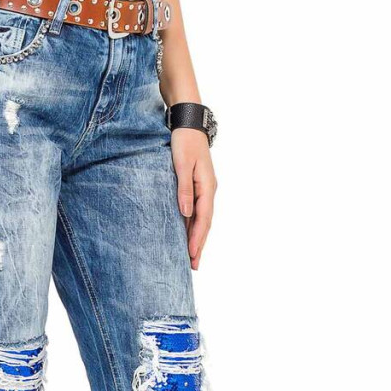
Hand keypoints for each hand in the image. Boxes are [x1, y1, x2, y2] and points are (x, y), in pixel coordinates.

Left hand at [171, 129, 217, 270]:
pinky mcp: (199, 188)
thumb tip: (186, 213)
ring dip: (198, 239)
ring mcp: (205, 190)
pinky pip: (198, 213)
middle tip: (194, 266)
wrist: (189, 124)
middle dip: (199, 245)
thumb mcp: (181, 164)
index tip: (191, 254)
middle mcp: (209, 191)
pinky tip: (189, 236)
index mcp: (207, 187)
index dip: (197, 238)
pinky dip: (194, 227)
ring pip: (202, 220)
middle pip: (205, 224)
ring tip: (192, 258)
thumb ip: (184, 189)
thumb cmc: (184, 142)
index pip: (203, 218)